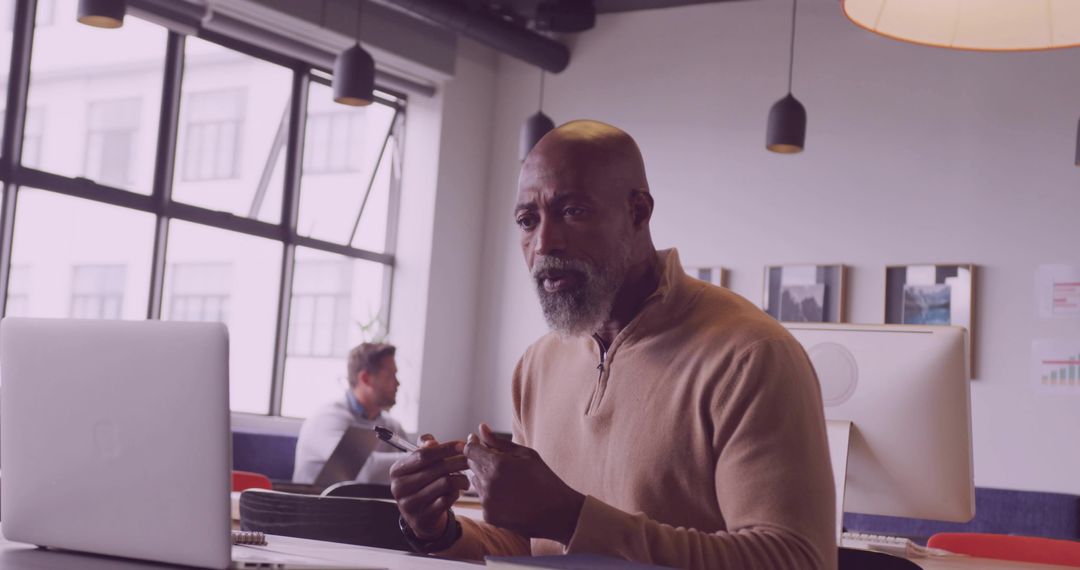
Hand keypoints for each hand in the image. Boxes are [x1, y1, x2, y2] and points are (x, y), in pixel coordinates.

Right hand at [389, 434, 469, 540]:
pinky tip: (457, 492)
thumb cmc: (422, 483)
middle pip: (437, 468)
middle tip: (471, 460)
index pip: (423, 454)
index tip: (462, 445)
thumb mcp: (418, 465)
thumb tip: (432, 442)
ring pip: (445, 483)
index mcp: (397, 471)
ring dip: (460, 479)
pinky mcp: (423, 518)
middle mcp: (400, 488)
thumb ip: (425, 448)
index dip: (446, 448)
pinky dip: (456, 493)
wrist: (419, 517)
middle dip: (458, 462)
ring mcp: (410, 504)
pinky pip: (447, 500)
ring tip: (465, 479)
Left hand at [465, 423, 584, 543]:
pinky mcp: (489, 516)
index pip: (470, 450)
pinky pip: (482, 499)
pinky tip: (509, 495)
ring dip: (484, 477)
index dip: (473, 444)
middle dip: (480, 459)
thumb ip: (500, 442)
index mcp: (498, 464)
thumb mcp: (526, 455)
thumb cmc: (544, 479)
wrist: (556, 512)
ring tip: (507, 480)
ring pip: (476, 482)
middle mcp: (488, 483)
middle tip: (498, 461)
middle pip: (471, 465)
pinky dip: (490, 494)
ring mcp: (487, 501)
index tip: (478, 441)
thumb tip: (481, 427)